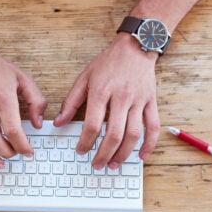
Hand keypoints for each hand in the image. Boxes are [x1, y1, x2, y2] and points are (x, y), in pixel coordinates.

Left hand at [54, 34, 160, 168]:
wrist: (135, 47)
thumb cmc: (108, 63)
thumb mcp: (84, 78)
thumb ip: (71, 101)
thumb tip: (58, 122)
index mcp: (101, 91)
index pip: (92, 125)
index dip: (86, 142)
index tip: (81, 151)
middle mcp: (121, 97)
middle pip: (113, 134)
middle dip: (104, 154)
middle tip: (97, 164)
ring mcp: (138, 100)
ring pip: (133, 134)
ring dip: (123, 154)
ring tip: (114, 164)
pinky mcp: (151, 102)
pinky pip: (152, 126)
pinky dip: (149, 144)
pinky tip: (142, 156)